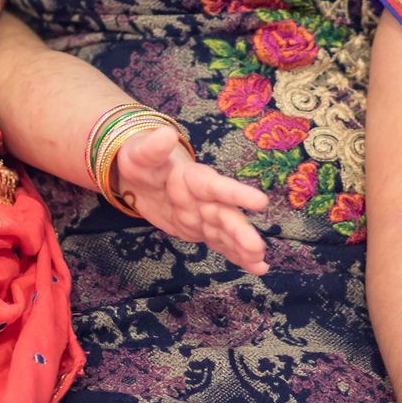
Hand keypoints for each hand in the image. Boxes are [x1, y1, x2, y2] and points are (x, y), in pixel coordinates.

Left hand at [114, 126, 269, 272]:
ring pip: (226, 233)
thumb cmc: (141, 161)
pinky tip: (258, 268)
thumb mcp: (139, 155)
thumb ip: (152, 148)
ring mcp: (206, 215)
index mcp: (194, 178)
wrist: (144, 176)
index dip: (236, 194)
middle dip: (240, 232)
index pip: (216, 186)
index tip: (261, 202)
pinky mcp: (202, 230)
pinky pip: (221, 244)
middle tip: (257, 248)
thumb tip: (165, 134)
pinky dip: (237, 257)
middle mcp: (206, 197)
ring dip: (243, 248)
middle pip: (225, 215)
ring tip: (261, 264)